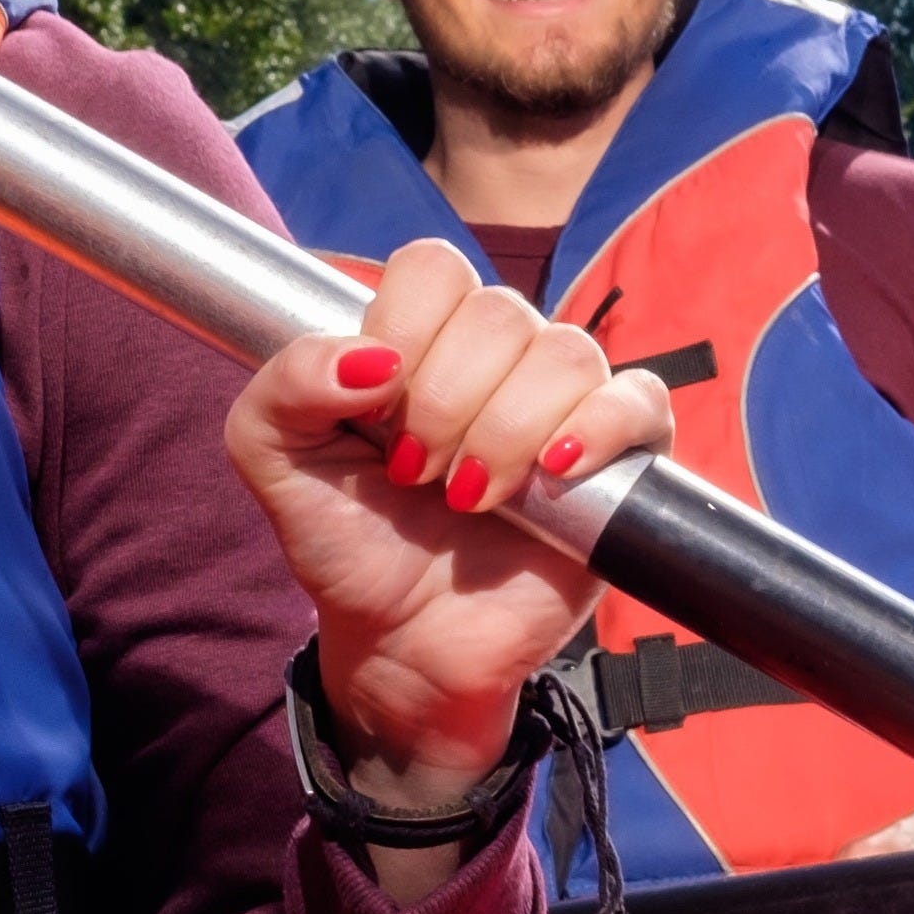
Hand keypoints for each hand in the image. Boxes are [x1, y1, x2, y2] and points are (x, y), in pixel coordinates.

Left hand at [226, 241, 671, 876]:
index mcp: (423, 338)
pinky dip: (601, 427)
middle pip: (498, 313)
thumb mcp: (272, 461)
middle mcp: (499, 359)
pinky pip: (641, 400)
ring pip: (565, 355)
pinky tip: (555, 471)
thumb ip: (286, 385)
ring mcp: (564, 405)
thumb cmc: (346, 544)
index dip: (405, 329)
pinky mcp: (621, 460)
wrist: (401, 644)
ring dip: (505, 430)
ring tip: (468, 499)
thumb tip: (370, 358)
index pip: (434, 268)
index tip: (375, 414)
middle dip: (444, 401)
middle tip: (415, 474)